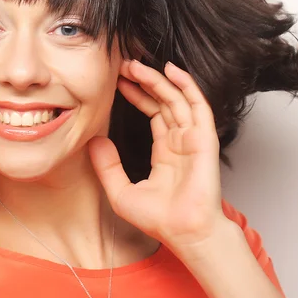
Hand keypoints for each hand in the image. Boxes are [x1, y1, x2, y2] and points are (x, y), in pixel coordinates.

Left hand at [88, 59, 225, 252]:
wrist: (184, 232)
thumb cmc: (158, 219)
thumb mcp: (121, 191)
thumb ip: (107, 166)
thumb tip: (93, 141)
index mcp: (165, 152)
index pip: (153, 113)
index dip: (137, 95)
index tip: (119, 82)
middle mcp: (180, 141)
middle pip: (164, 101)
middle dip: (145, 82)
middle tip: (125, 65)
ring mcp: (193, 139)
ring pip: (177, 99)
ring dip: (159, 80)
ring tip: (137, 65)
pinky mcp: (204, 139)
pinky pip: (198, 106)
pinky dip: (187, 86)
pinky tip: (172, 71)